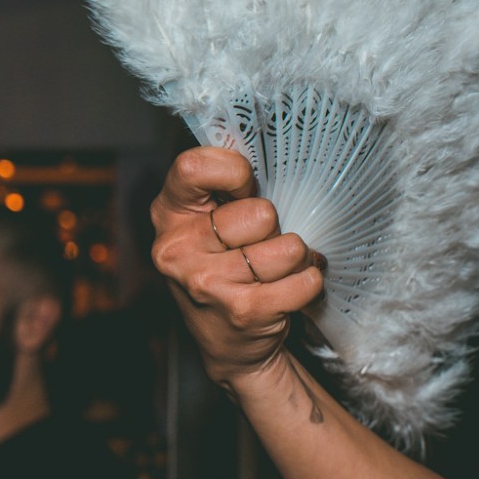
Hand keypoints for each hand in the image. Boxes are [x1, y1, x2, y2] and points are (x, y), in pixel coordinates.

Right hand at [150, 146, 324, 390]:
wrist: (229, 347)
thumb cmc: (225, 271)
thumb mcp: (208, 224)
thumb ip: (220, 185)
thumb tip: (244, 132)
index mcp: (169, 215)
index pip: (195, 167)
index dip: (235, 172)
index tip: (246, 187)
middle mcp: (178, 248)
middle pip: (261, 212)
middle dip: (275, 229)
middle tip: (261, 248)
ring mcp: (208, 282)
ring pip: (288, 247)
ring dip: (296, 259)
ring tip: (277, 272)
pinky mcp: (242, 311)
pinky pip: (304, 279)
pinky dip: (309, 283)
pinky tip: (291, 291)